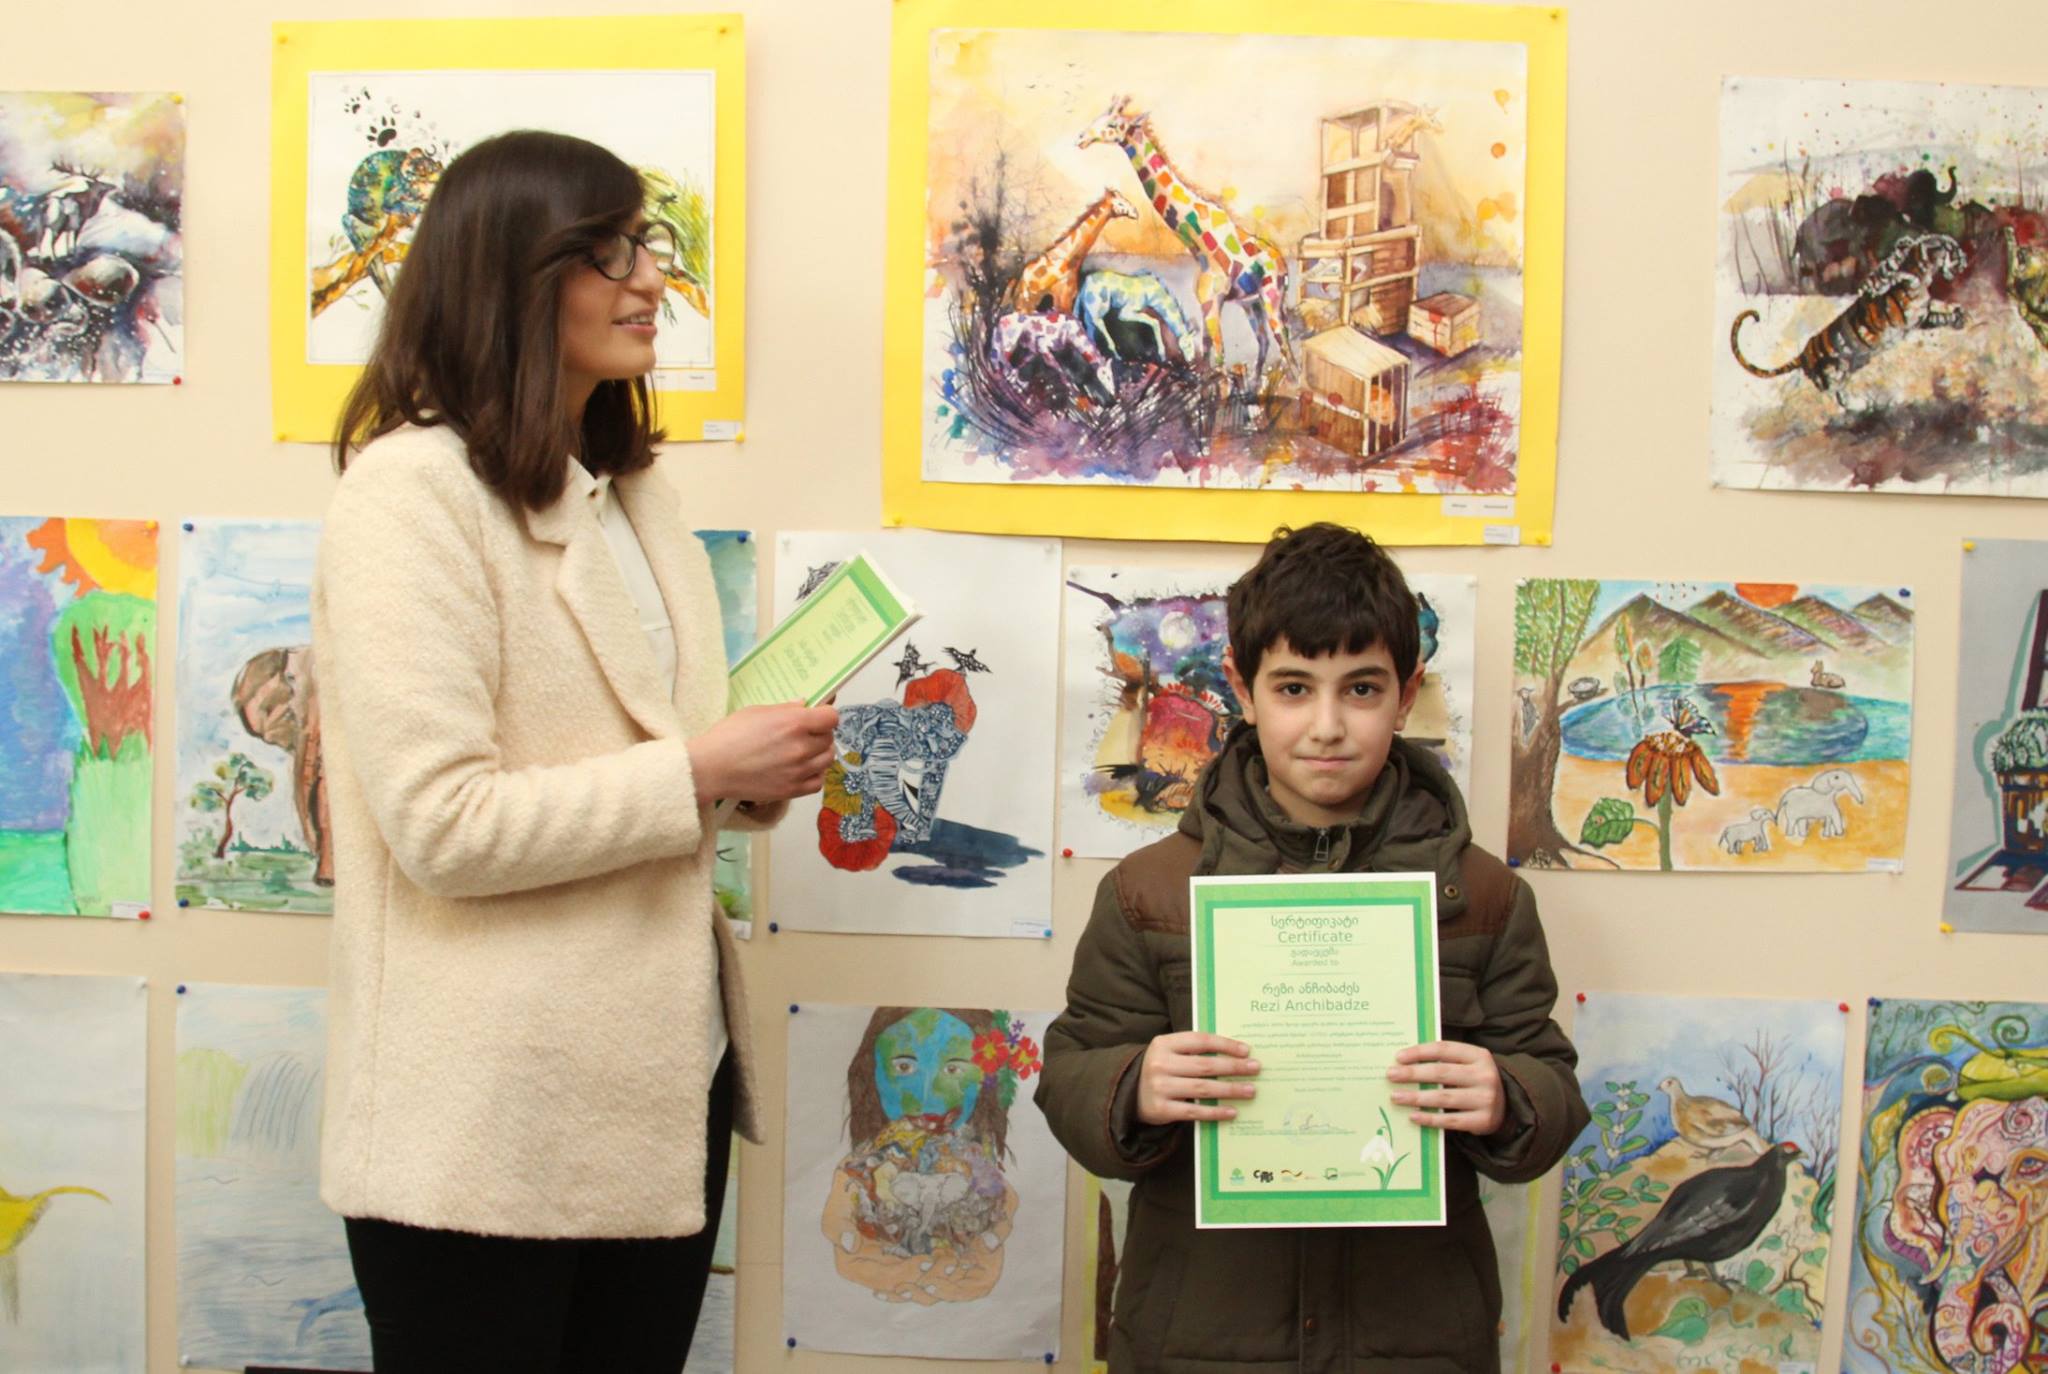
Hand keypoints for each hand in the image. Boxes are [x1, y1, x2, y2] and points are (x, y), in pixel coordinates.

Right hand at [688, 703, 838, 804]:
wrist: (711, 768)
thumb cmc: (729, 735)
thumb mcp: (756, 712)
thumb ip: (785, 709)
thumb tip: (804, 706)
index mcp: (793, 723)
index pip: (831, 717)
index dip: (825, 716)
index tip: (817, 717)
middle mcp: (801, 747)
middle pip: (829, 738)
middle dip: (820, 734)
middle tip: (806, 734)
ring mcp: (798, 771)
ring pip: (827, 760)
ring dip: (820, 753)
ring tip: (804, 751)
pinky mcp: (792, 790)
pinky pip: (818, 782)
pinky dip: (814, 774)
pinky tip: (802, 769)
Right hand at [1134, 1032, 1258, 1125]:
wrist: (1129, 1093)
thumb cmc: (1161, 1069)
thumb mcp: (1170, 1052)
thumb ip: (1194, 1050)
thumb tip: (1236, 1054)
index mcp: (1163, 1043)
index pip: (1200, 1041)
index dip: (1225, 1045)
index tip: (1247, 1051)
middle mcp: (1160, 1064)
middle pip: (1205, 1065)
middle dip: (1234, 1067)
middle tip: (1255, 1069)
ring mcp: (1160, 1087)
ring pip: (1203, 1088)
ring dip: (1230, 1090)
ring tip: (1250, 1090)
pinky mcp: (1161, 1109)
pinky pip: (1194, 1111)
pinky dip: (1215, 1112)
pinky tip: (1232, 1112)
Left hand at [1389, 1041, 1505, 1134]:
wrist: (1506, 1107)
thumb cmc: (1474, 1081)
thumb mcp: (1467, 1064)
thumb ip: (1443, 1060)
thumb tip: (1404, 1061)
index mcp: (1479, 1055)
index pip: (1444, 1049)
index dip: (1420, 1052)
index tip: (1398, 1057)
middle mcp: (1485, 1075)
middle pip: (1441, 1073)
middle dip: (1413, 1074)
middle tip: (1390, 1075)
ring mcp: (1486, 1099)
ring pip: (1443, 1098)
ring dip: (1416, 1098)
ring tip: (1396, 1097)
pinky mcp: (1483, 1121)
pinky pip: (1450, 1120)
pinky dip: (1430, 1118)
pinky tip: (1413, 1116)